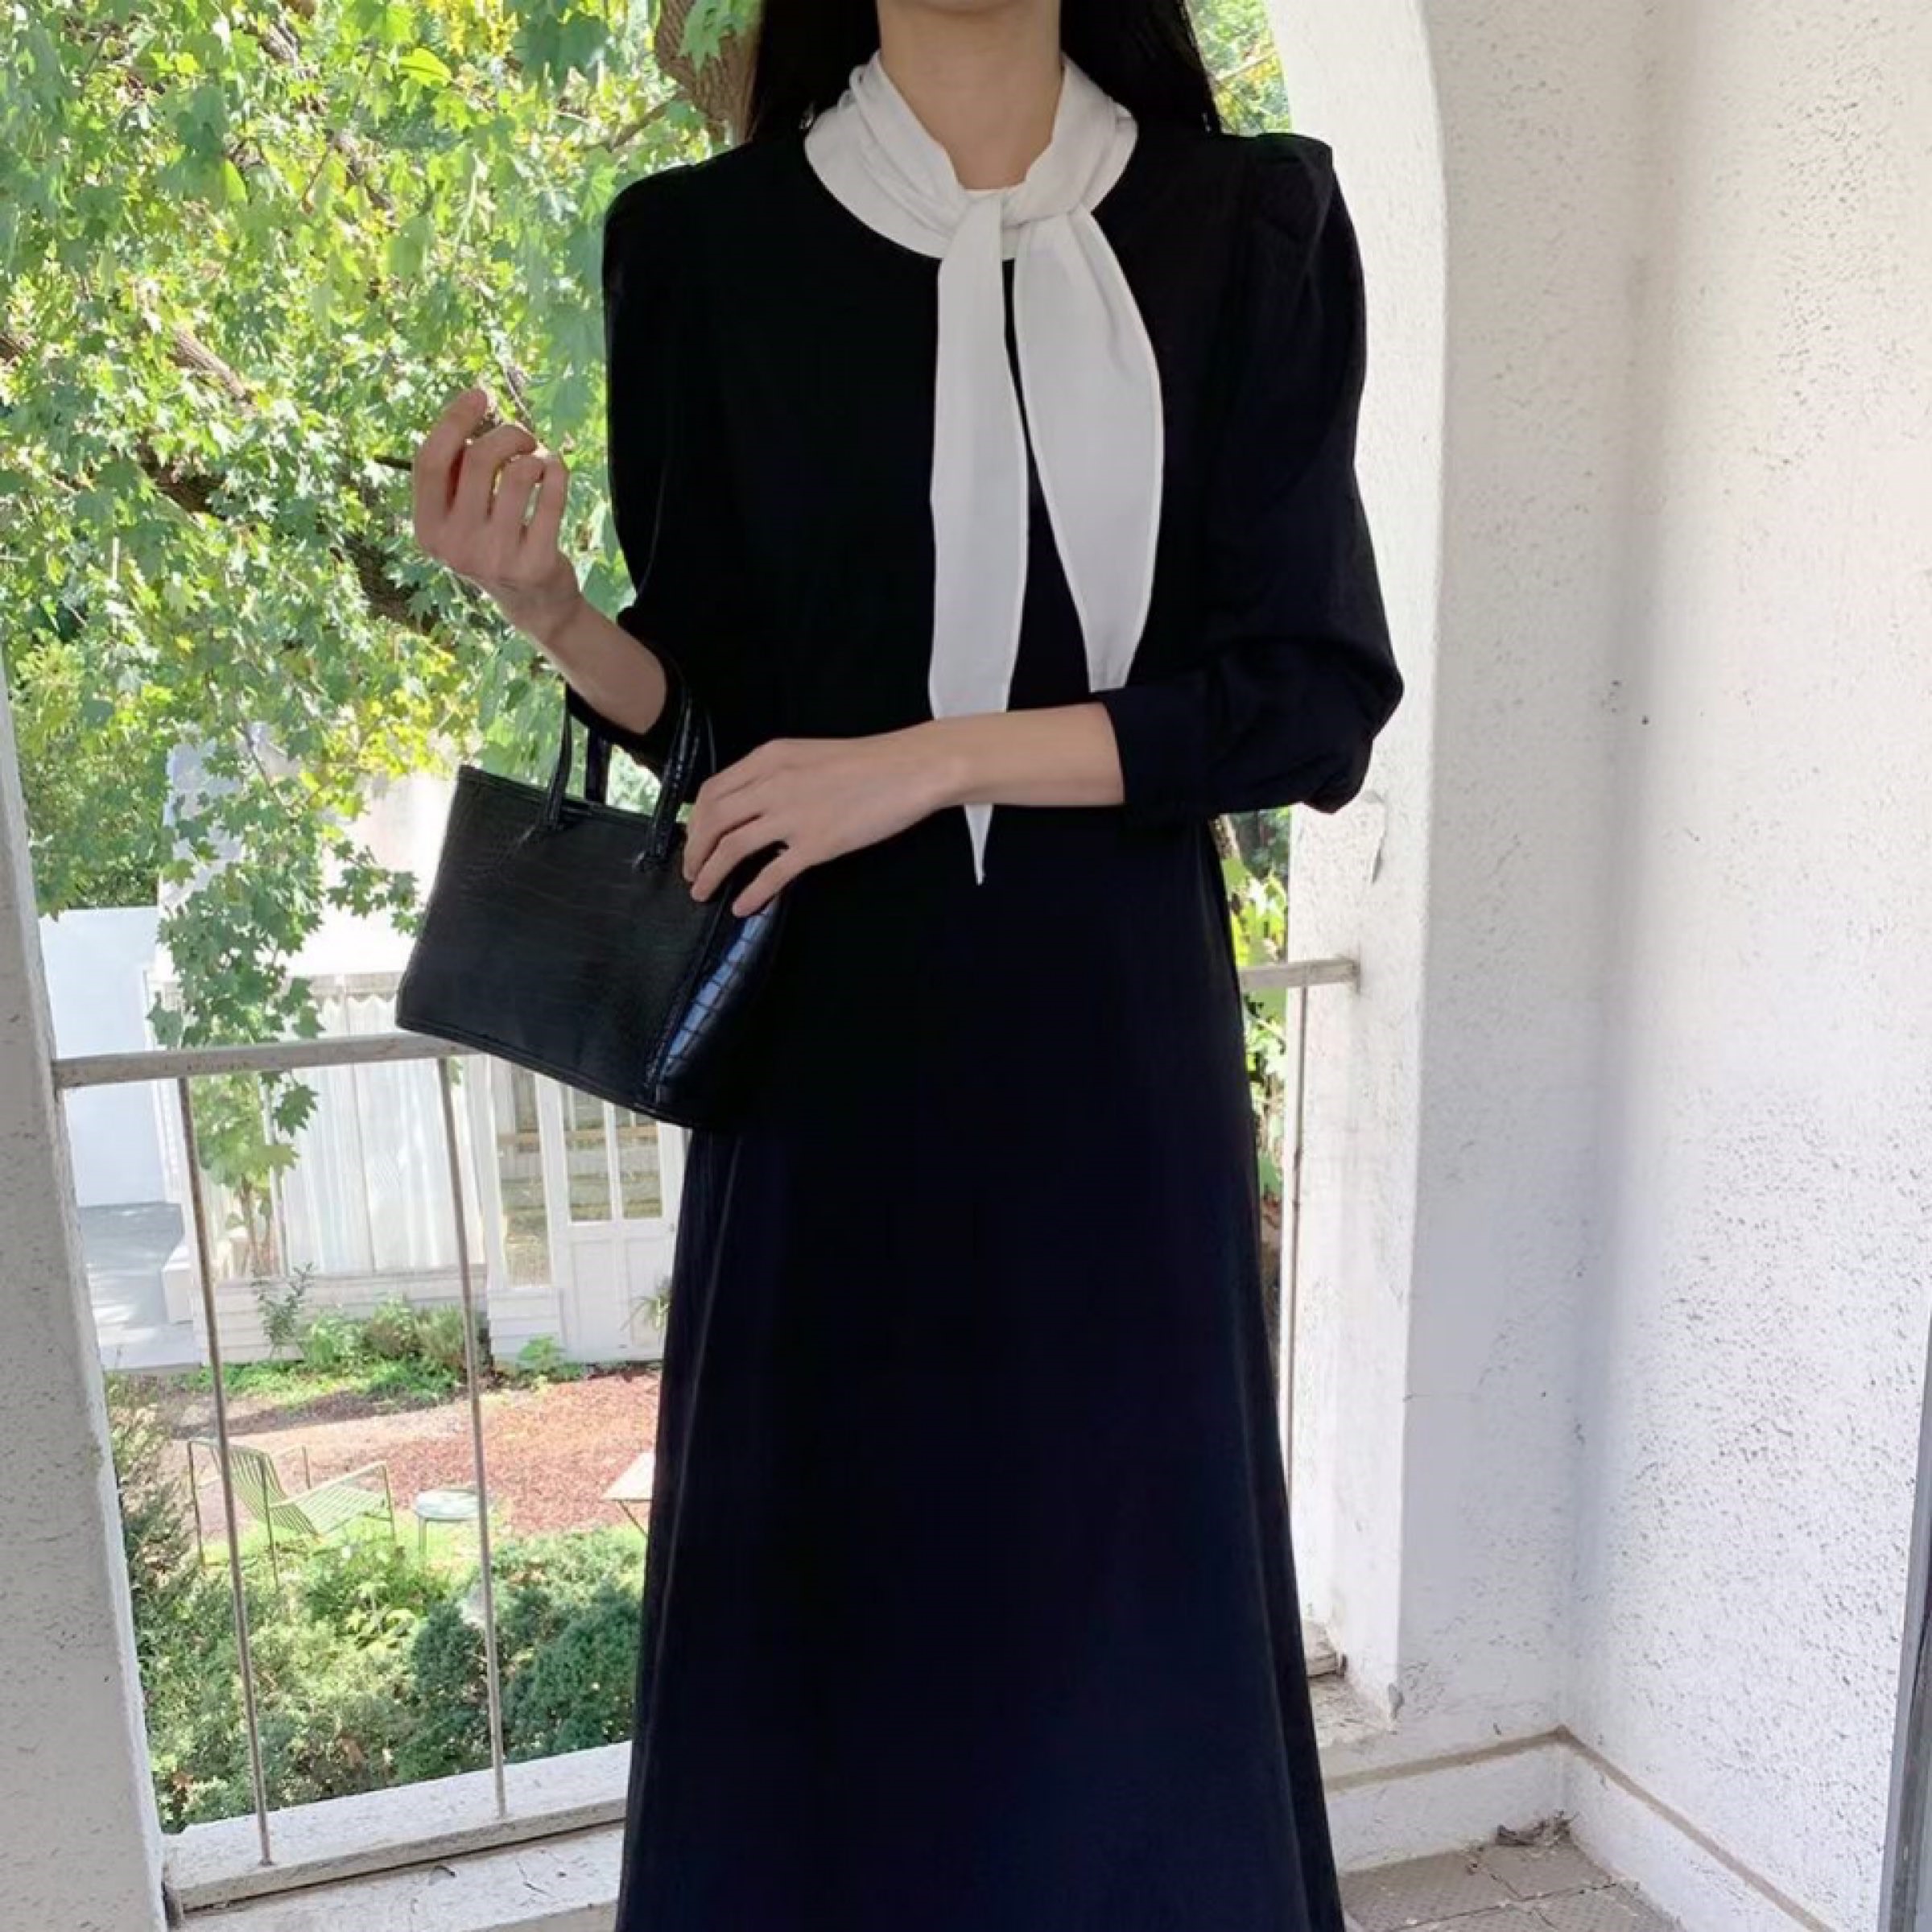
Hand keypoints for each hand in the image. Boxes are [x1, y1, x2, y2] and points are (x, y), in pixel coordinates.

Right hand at [411, 384, 581, 643]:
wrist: (533, 604)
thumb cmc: (494, 542)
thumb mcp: (461, 516)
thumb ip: (456, 473)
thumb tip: (471, 407)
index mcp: (427, 529)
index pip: (431, 461)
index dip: (454, 420)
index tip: (479, 394)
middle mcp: (455, 546)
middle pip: (480, 459)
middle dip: (508, 434)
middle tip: (525, 437)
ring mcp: (495, 557)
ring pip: (521, 473)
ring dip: (536, 454)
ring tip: (541, 462)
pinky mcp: (535, 563)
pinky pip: (552, 495)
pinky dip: (558, 470)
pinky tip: (557, 470)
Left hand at [683, 727, 960, 916]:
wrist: (908, 769)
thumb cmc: (866, 763)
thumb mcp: (806, 755)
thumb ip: (773, 775)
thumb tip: (748, 805)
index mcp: (768, 759)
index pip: (712, 792)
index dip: (696, 822)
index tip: (694, 840)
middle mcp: (772, 784)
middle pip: (713, 821)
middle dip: (695, 851)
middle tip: (691, 873)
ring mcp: (792, 815)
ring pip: (732, 847)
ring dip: (711, 873)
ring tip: (703, 892)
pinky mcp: (816, 844)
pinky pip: (771, 874)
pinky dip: (751, 893)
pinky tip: (743, 907)